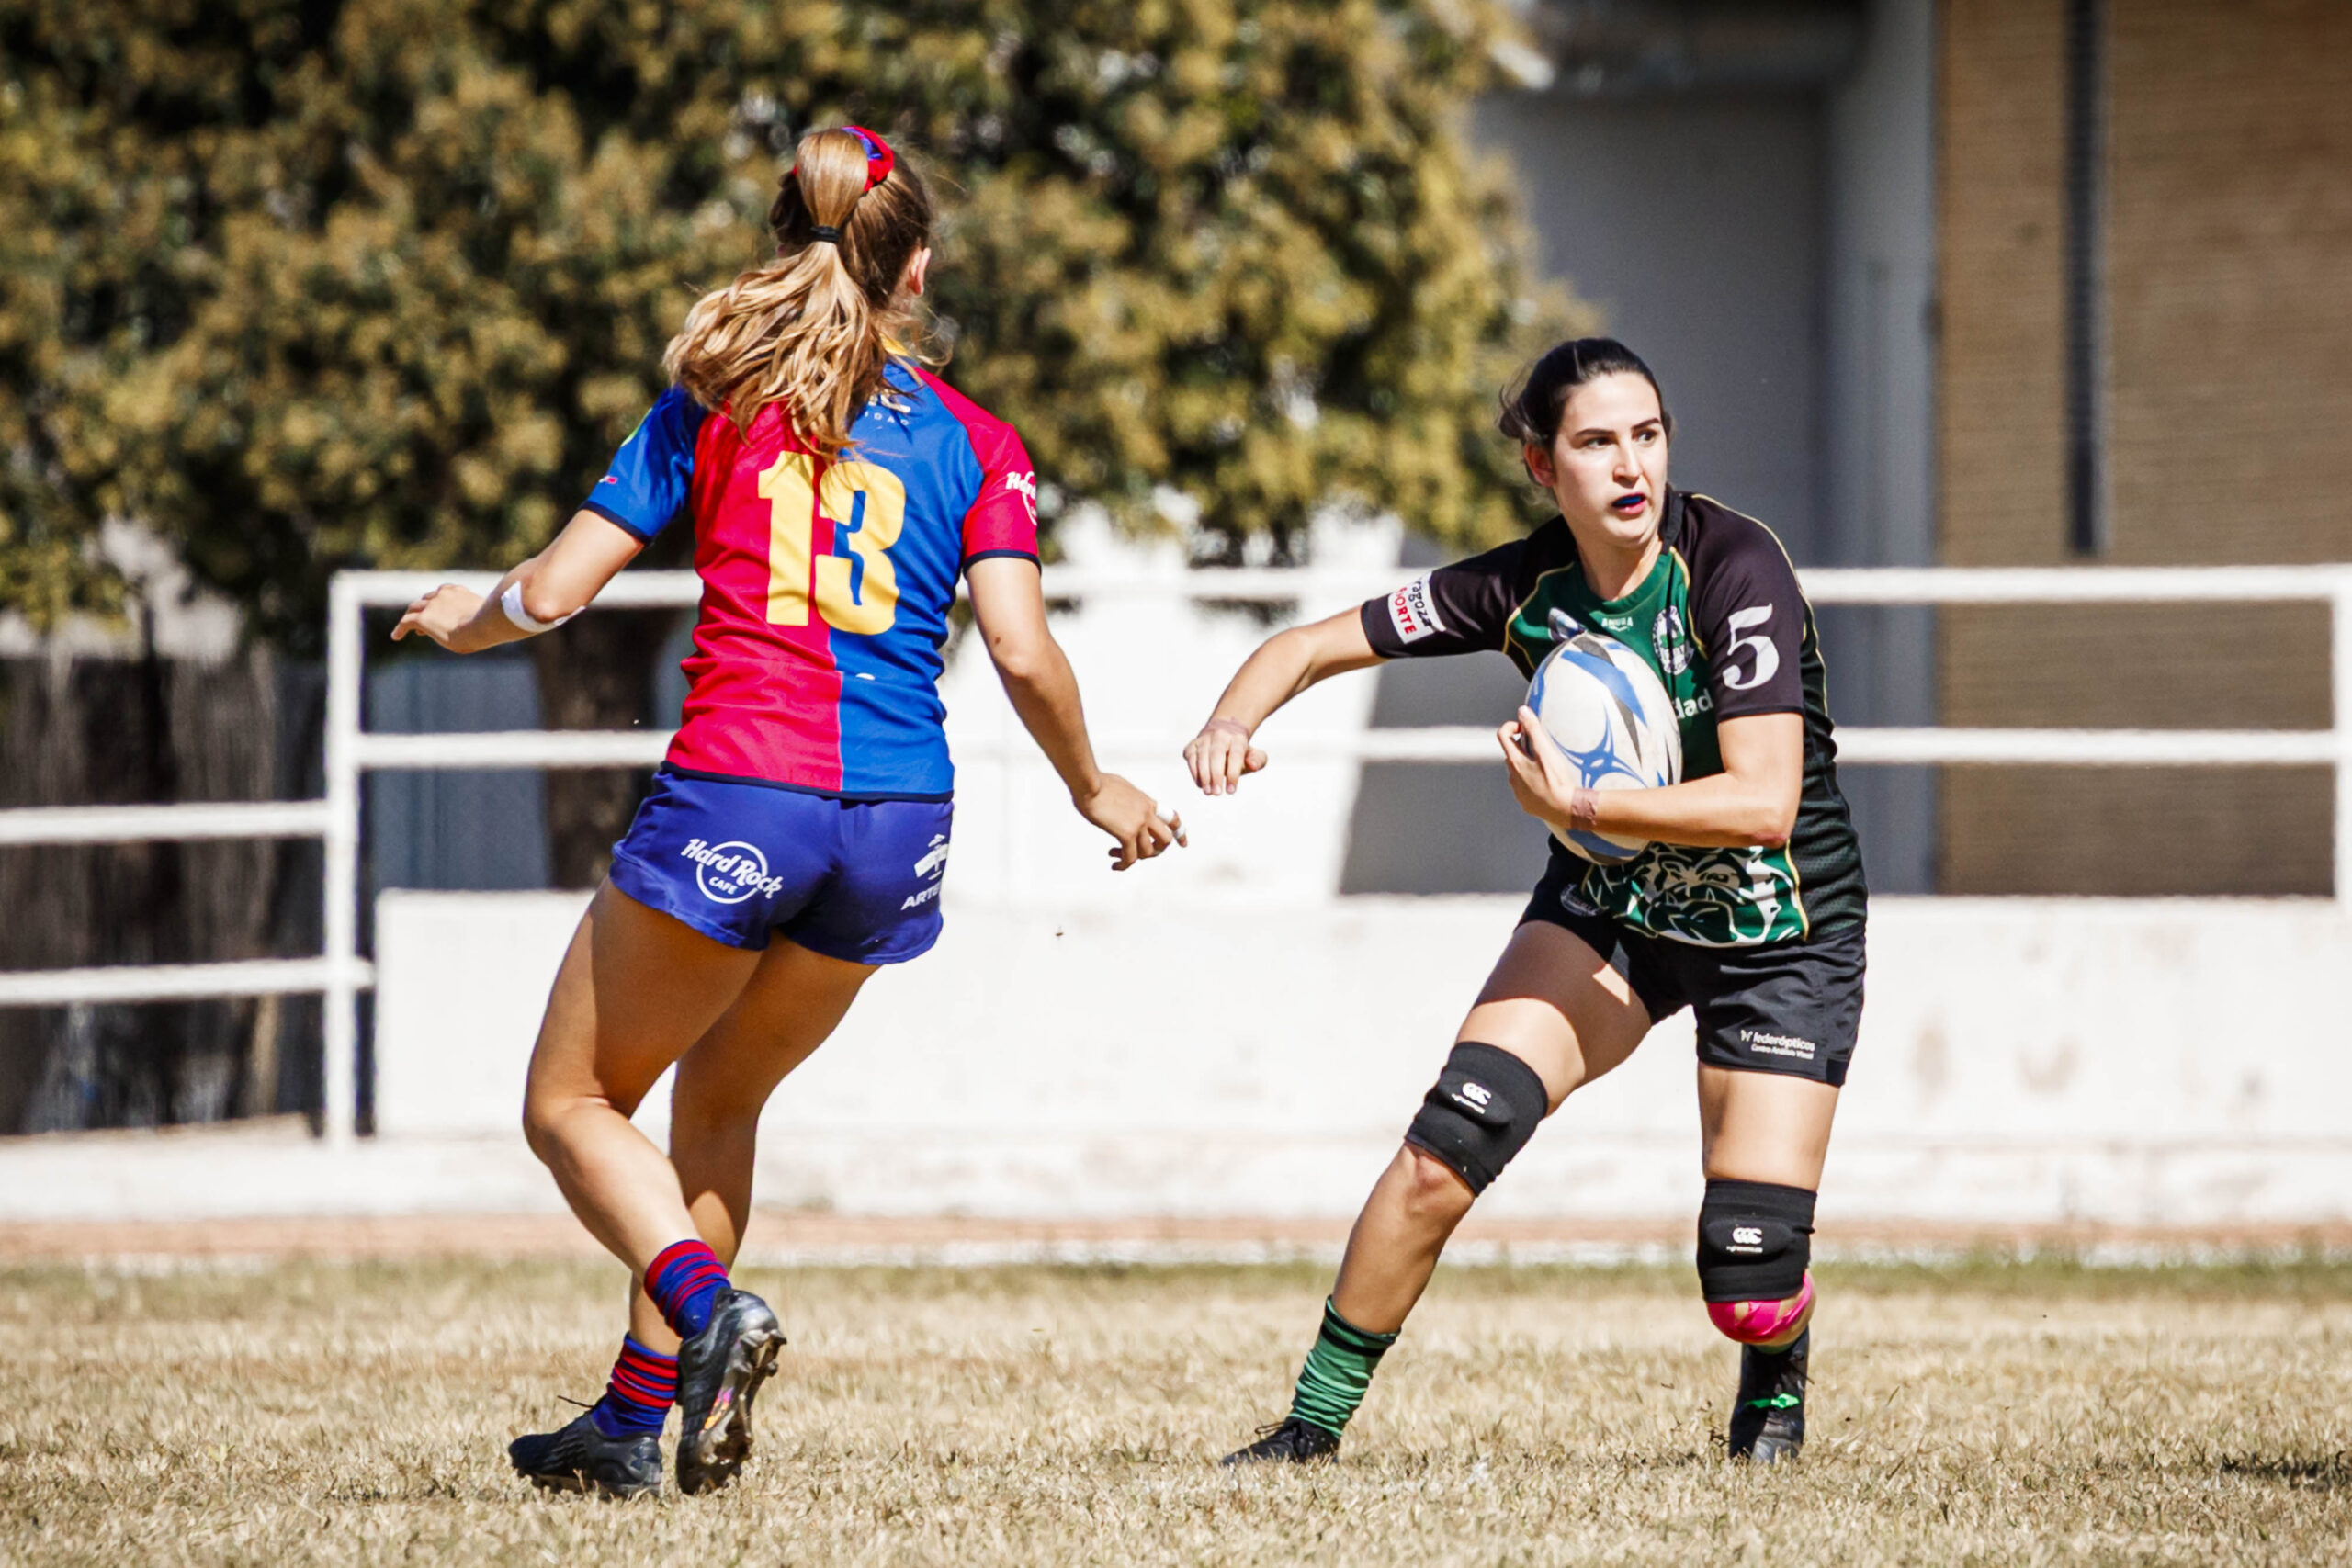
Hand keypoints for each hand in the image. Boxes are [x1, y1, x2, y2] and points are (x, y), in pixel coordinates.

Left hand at [391, 585, 486, 651]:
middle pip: (427, 599)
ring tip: (405, 626)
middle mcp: (443, 595)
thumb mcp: (488, 618)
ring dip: (411, 616)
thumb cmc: (492, 624)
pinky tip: (396, 637)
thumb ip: (483, 617)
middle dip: (424, 608)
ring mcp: (431, 605)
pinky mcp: (423, 619)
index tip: (439, 611)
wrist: (483, 624)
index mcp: (459, 592)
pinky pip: (406, 622)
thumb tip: (494, 624)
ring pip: (414, 609)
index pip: (444, 593)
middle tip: (422, 619)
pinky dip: (400, 629)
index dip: (439, 602)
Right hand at [1075, 774, 1184, 869]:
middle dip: (1157, 850)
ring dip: (1134, 858)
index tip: (1183, 844)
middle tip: (1142, 855)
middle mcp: (1147, 813)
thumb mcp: (1122, 788)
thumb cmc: (1097, 783)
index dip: (1179, 833)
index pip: (1172, 818)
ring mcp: (1138, 823)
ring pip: (1148, 852)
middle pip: (1165, 839)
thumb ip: (1129, 799)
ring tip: (1117, 855)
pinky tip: (1114, 864)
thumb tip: (1124, 805)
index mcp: (1147, 802)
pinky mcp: (1126, 833)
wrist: (1089, 783)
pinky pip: (1130, 858)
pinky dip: (1123, 864)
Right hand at [1182, 717, 1267, 796]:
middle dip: (1215, 775)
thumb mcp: (1254, 754)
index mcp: (1237, 738)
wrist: (1222, 734)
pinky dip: (1194, 772)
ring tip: (1208, 792)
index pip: (1236, 755)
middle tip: (1217, 793)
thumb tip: (1252, 766)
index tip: (1231, 791)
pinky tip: (1200, 784)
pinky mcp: (1192, 745)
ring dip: (1204, 776)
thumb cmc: (1239, 751)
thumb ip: (1258, 760)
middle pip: (1216, 754)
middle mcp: (1220, 735)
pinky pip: (1191, 758)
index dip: (1233, 774)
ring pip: (1201, 756)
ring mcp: (1204, 739)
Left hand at [1497, 706, 1588, 835]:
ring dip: (1527, 766)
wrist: (1564, 809)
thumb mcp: (1546, 751)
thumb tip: (1522, 711)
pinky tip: (1547, 784)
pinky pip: (1524, 788)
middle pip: (1511, 754)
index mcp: (1515, 762)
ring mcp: (1517, 791)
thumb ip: (1534, 730)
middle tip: (1541, 748)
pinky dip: (1532, 782)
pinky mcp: (1525, 802)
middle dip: (1523, 747)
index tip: (1526, 728)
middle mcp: (1512, 777)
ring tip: (1546, 768)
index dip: (1513, 726)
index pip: (1503, 735)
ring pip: (1517, 771)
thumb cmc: (1556, 780)